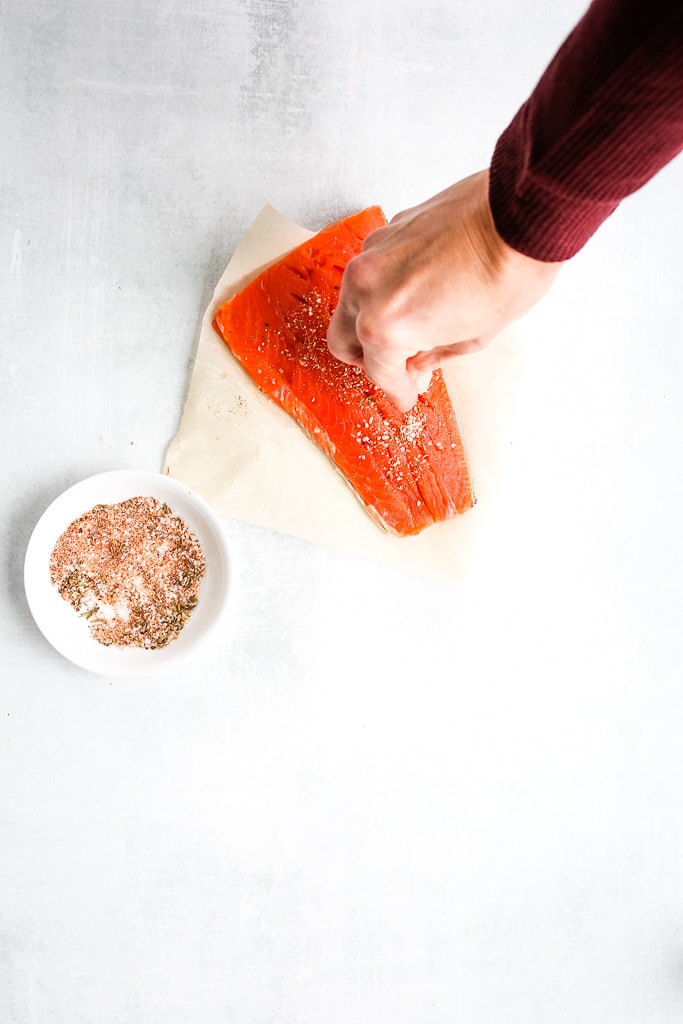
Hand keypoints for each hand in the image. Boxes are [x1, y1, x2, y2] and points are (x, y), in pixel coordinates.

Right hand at [327, 170, 562, 410]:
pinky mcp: (385, 231)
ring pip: (351, 303)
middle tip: (398, 366)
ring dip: (372, 321)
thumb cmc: (507, 275)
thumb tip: (416, 366)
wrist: (521, 216)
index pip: (379, 372)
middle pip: (343, 341)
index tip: (405, 396)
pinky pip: (370, 272)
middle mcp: (367, 290)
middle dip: (368, 359)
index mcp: (386, 327)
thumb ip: (432, 356)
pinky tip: (416, 291)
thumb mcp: (473, 338)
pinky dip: (384, 289)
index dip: (396, 390)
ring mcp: (371, 256)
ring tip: (411, 327)